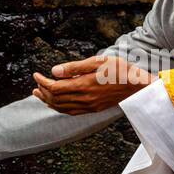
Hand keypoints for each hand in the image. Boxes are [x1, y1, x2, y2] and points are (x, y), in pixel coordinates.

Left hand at [32, 55, 151, 113]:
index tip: (36, 75)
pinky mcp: (93, 109)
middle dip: (42, 91)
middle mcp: (84, 98)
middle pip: (56, 98)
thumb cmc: (120, 70)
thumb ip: (74, 67)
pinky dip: (60, 108)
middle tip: (36, 83)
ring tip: (39, 94)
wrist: (138, 86)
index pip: (55, 87)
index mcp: (83, 85)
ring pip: (61, 107)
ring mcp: (89, 106)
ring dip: (48, 101)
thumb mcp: (98, 61)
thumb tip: (54, 71)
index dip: (42, 82)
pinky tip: (57, 103)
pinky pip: (71, 112)